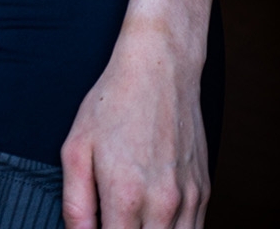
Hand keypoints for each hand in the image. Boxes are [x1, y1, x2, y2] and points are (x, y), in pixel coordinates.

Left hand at [62, 0, 210, 228]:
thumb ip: (76, 205)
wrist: (162, 67)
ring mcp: (188, 201)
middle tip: (113, 219)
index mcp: (125, 196)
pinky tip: (154, 220)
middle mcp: (162, 205)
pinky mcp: (204, 193)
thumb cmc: (115, 103)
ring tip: (134, 218)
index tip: (98, 227)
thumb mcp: (77, 147)